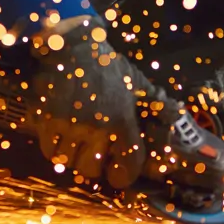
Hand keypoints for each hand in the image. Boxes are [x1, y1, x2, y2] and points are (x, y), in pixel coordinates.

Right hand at [30, 15, 150, 188]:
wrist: (73, 47)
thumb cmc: (107, 68)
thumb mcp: (136, 84)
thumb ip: (155, 102)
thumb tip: (176, 114)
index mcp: (122, 121)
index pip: (127, 165)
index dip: (122, 175)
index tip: (116, 174)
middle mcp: (96, 128)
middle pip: (91, 169)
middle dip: (93, 165)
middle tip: (92, 155)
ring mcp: (69, 125)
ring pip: (67, 161)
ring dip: (71, 157)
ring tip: (74, 146)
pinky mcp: (47, 119)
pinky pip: (49, 149)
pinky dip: (53, 148)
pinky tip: (59, 137)